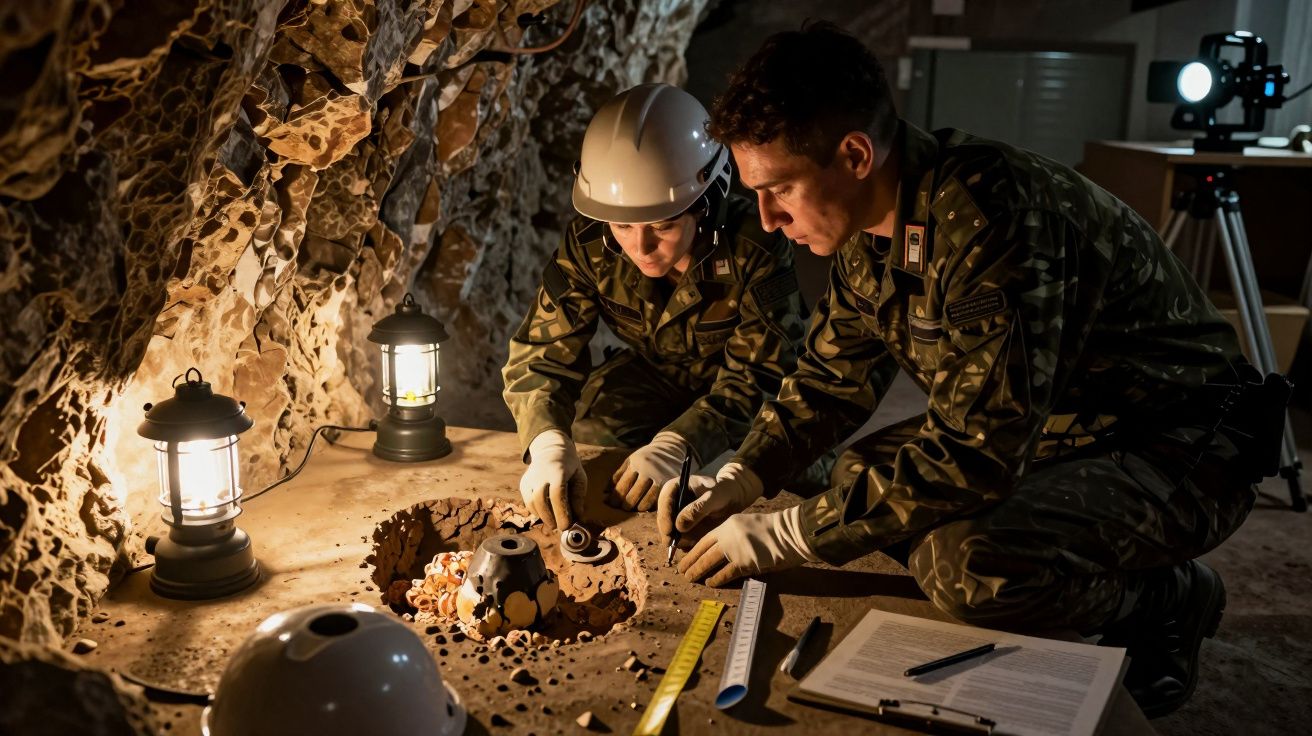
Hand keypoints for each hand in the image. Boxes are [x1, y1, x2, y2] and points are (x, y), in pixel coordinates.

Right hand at [519, 429, 585, 530]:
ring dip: (542, 516)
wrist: (551, 450)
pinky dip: (536, 511)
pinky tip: (545, 514)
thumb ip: (578, 497)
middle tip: (559, 526)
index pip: (557, 494)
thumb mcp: (579, 477)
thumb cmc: (569, 467)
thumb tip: (578, 518)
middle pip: (540, 499)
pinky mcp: (523, 483)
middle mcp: (540, 473)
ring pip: (531, 502)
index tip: (566, 525)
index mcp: (557, 470)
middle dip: (550, 517)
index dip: (561, 512)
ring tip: (553, 522)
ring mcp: (530, 477)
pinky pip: (527, 502)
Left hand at [611, 431, 693, 510]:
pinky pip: (657, 502)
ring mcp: (660, 479)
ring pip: (645, 503)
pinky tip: (645, 506)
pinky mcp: (669, 486)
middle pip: (632, 497)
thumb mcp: (631, 460)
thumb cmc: (646, 457)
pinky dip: (649, 507)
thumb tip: (605, 492)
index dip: (614, 499)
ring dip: (636, 508)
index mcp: (636, 464)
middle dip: (624, 506)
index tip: (610, 504)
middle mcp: (648, 471)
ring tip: (633, 508)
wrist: (671, 449)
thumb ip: (618, 475)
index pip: (622, 487)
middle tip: (622, 508)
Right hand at [657, 461, 762, 538]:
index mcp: (676, 486)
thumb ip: (697, 509)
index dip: (664, 516)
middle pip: (662, 516)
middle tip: (670, 544)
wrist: (731, 498)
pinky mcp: (681, 524)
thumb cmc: (722, 492)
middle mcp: (672, 500)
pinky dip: (681, 542)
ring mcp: (675, 512)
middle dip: (665, 531)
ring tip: (683, 545)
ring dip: (673, 538)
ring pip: (668, 528)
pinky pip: (677, 535)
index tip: (668, 531)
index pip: (664, 500)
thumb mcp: (713, 498)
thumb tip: (679, 525)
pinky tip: (689, 546)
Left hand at [679, 506, 818, 586]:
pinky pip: (726, 574)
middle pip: (704, 551)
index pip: (705, 539)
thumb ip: (733, 534)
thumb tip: (721, 549)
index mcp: (729, 525)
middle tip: (682, 570)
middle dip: (691, 561)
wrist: (790, 533)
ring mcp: (736, 549)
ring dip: (698, 571)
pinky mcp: (746, 563)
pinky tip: (710, 583)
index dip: (694, 549)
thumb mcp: (747, 525)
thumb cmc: (773, 530)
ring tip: (690, 578)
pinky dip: (716, 580)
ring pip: (709, 562)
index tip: (686, 557)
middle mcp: (729, 536)